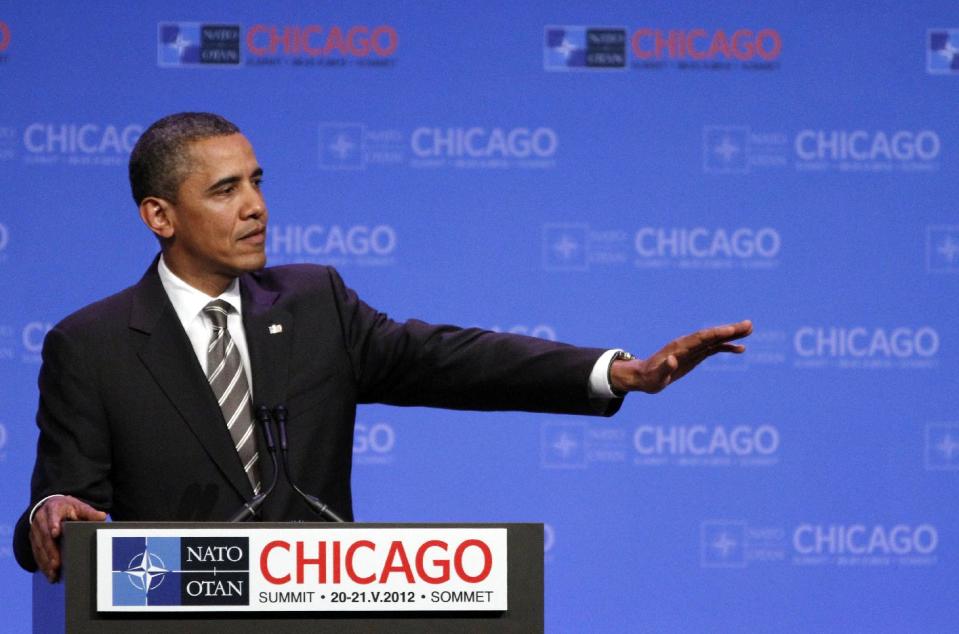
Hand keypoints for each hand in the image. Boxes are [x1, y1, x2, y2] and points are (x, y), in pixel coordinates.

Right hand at [29, 496, 106, 582]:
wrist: (50, 505)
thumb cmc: (67, 508)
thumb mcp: (78, 506)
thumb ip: (89, 512)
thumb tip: (102, 517)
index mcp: (53, 508)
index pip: (52, 516)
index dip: (53, 524)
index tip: (55, 533)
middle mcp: (41, 519)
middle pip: (45, 536)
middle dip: (50, 551)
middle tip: (56, 564)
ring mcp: (35, 531)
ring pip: (39, 547)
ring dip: (46, 561)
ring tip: (53, 572)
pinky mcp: (34, 540)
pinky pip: (37, 553)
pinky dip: (43, 564)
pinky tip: (49, 574)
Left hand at [610, 320, 752, 393]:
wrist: (643, 376)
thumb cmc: (649, 377)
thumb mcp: (655, 377)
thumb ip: (664, 369)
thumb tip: (672, 360)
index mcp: (679, 347)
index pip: (701, 338)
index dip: (716, 333)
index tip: (731, 329)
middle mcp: (688, 344)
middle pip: (712, 335)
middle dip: (730, 330)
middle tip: (749, 325)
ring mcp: (692, 348)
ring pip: (715, 339)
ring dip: (732, 335)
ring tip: (750, 330)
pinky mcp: (695, 355)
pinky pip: (713, 348)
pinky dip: (726, 347)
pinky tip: (740, 348)